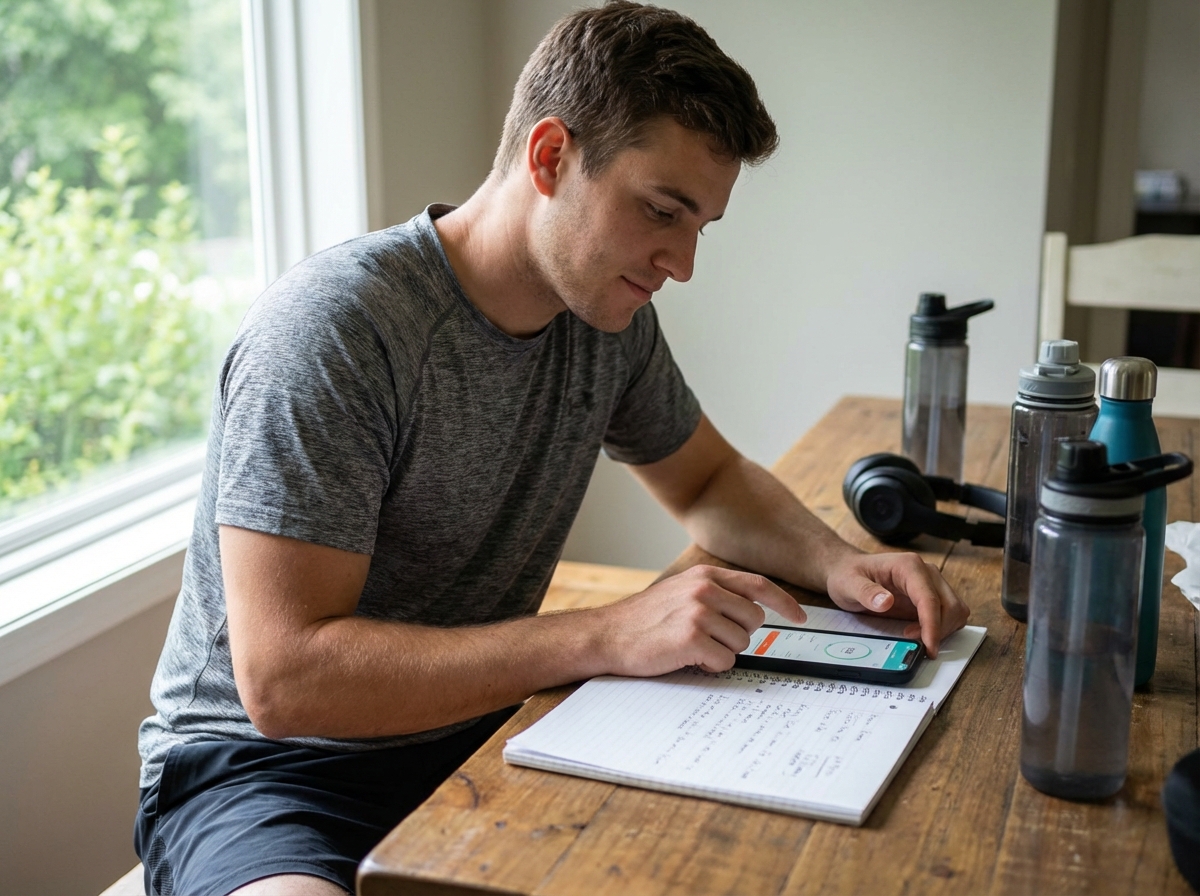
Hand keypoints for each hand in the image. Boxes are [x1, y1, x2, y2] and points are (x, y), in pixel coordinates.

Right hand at [594, 565, 805, 676]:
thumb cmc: (644, 619)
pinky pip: (724, 661)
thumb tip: (753, 612)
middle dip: (737, 635)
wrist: (608, 635)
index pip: (758, 585)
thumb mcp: (680, 592)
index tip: (800, 617)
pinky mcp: (691, 638)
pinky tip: (687, 657)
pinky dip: (710, 665)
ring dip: (721, 652)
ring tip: (691, 646)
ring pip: (741, 643)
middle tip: (708, 639)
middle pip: (753, 620)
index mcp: (705, 576)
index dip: (784, 602)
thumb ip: (715, 594)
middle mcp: (704, 589)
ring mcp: (698, 612)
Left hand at [824, 551, 968, 656]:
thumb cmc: (848, 574)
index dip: (932, 625)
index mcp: (908, 566)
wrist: (848, 570)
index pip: (930, 598)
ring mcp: (931, 584)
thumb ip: (866, 592)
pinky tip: (920, 633)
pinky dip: (941, 628)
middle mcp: (925, 572)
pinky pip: (949, 614)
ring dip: (943, 630)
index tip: (929, 646)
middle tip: (916, 644)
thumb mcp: (848, 584)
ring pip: (955, 611)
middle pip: (950, 606)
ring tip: (915, 637)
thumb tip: (886, 602)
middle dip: (938, 630)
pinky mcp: (931, 596)